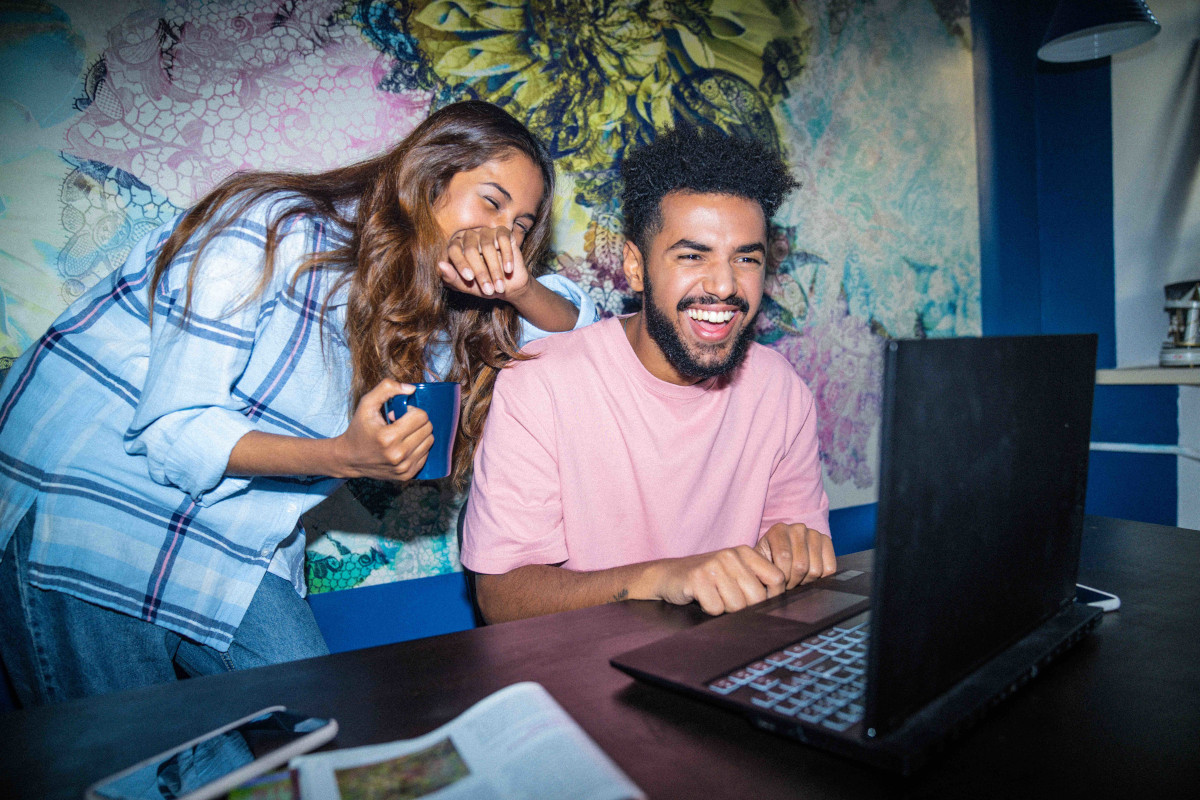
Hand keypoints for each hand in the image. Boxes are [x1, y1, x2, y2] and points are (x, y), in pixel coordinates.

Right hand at [332, 379, 433, 480]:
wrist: (349, 458)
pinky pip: (426, 455)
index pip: (421, 417)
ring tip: (403, 434)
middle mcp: (398, 455)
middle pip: (428, 429)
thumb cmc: (359, 429)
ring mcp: (403, 467)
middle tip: (401, 423)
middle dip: (417, 421)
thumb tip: (412, 389)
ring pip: (429, 442)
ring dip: (419, 434)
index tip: (398, 414)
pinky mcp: (407, 475)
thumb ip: (386, 389)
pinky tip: (404, 446)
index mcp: (388, 437)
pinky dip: (418, 447)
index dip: (412, 411)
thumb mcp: (366, 404)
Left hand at [438, 226, 531, 299]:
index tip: (469, 278)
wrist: (507, 287)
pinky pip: (503, 240)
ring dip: (495, 270)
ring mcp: (486, 232)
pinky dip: (507, 256)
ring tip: (499, 287)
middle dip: (481, 273)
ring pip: (487, 247)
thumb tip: (440, 264)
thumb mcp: (466, 286)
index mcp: (457, 246)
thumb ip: (452, 277)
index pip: (453, 250)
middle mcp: (469, 236)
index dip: (460, 264)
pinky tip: (508, 270)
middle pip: (471, 250)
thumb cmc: (483, 286)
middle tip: (488, 290)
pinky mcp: (503, 232)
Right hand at [651, 546, 787, 615]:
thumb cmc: (707, 578)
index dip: (772, 597)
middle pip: (758, 597)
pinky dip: (709, 609)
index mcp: (745, 552)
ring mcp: (714, 565)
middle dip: (746, 607)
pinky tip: (702, 598)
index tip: (759, 601)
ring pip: (737, 605)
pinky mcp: (697, 578)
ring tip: (714, 596)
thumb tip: (779, 604)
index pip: (777, 579)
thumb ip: (756, 580)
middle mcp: (731, 555)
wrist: (669, 575)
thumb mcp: (734, 571)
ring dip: (725, 609)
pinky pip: (716, 608)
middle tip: (729, 600)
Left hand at [755, 523, 836, 589]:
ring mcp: (814, 533)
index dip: (782, 577)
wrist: (781, 556)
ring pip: (815, 570)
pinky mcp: (827, 541)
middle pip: (801, 565)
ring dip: (806, 582)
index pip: (784, 557)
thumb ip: (762, 571)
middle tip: (788, 584)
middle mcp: (798, 528)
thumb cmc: (769, 562)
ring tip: (797, 580)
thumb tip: (772, 585)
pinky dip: (820, 579)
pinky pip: (829, 568)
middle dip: (793, 582)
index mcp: (778, 530)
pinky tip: (809, 576)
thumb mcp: (760, 564)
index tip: (778, 583)